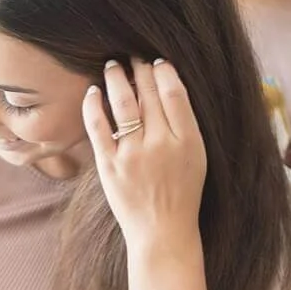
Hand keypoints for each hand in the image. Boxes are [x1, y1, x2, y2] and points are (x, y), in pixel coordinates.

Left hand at [82, 57, 206, 247]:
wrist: (163, 232)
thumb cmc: (182, 195)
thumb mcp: (196, 159)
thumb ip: (185, 126)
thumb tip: (168, 89)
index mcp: (187, 142)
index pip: (174, 93)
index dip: (164, 71)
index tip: (157, 62)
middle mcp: (161, 144)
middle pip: (148, 93)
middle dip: (139, 69)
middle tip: (133, 57)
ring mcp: (133, 155)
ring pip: (123, 103)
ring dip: (116, 78)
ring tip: (113, 66)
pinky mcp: (110, 165)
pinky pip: (98, 126)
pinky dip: (93, 104)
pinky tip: (93, 91)